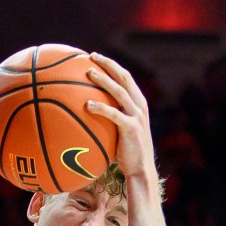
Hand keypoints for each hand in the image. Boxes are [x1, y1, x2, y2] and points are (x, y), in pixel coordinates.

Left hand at [86, 53, 156, 179]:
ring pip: (119, 92)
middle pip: (124, 77)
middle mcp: (139, 106)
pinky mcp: (131, 128)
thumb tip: (85, 112)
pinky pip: (114, 114)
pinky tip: (87, 104)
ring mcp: (137, 116)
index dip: (111, 64)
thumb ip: (110, 118)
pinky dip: (101, 107)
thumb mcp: (121, 130)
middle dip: (108, 64)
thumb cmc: (126, 151)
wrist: (140, 169)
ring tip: (88, 73)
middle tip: (90, 57)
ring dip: (103, 80)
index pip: (125, 77)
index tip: (94, 57)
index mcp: (138, 103)